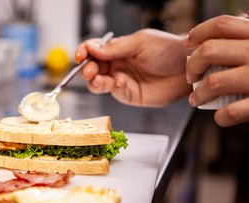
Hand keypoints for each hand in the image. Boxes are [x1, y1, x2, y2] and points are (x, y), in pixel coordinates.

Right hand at [75, 29, 191, 106]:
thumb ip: (116, 48)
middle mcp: (116, 65)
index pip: (94, 50)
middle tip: (88, 70)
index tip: (80, 55)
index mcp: (117, 49)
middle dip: (86, 69)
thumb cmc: (167, 49)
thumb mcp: (140, 42)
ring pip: (98, 83)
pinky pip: (114, 92)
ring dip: (94, 81)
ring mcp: (121, 80)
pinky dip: (113, 88)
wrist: (187, 67)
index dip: (84, 52)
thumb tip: (93, 50)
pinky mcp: (129, 94)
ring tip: (98, 78)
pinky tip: (120, 82)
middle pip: (92, 68)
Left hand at [185, 15, 248, 126]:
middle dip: (192, 65)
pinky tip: (220, 116)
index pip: (222, 25)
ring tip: (196, 99)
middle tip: (191, 76)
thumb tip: (224, 32)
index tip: (188, 43)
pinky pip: (231, 112)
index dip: (198, 33)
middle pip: (209, 51)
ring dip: (198, 94)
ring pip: (213, 82)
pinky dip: (220, 116)